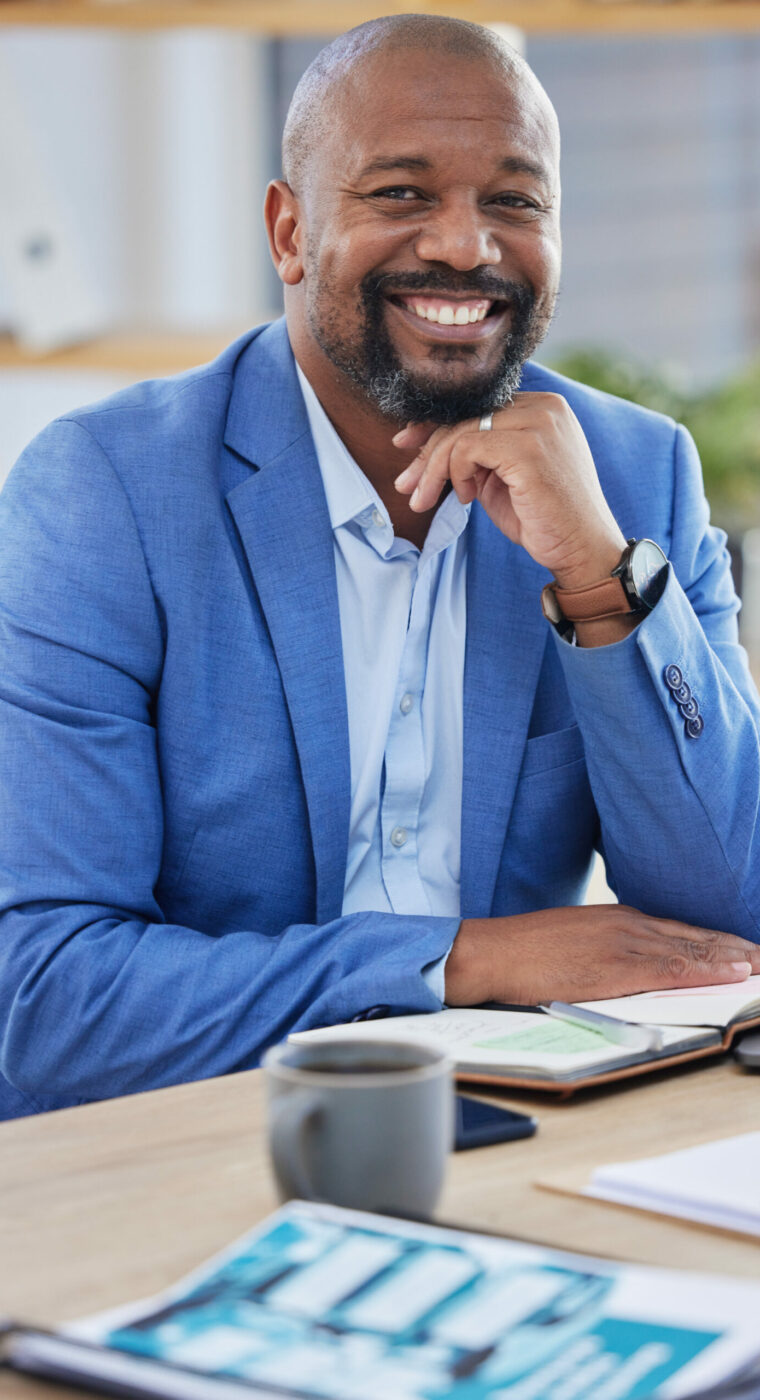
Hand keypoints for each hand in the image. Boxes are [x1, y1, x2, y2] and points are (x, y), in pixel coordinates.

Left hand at [394, 392, 625, 590]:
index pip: (478, 405)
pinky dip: (456, 474)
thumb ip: (478, 453)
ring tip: (423, 499)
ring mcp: (539, 424)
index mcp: (542, 407)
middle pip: (465, 417)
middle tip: (405, 484)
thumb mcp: (503, 476)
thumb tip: (427, 443)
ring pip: (461, 432)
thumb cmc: (543, 518)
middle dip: (426, 452)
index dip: (436, 425)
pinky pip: (468, 449)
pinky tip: (465, 498)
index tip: (407, 446)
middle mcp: (545, 407)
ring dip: (434, 469)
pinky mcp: (528, 448)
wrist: (581, 549)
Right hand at [444, 906, 759, 1005]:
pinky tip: (731, 972)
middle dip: (734, 947)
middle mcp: (625, 924)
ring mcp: (622, 942)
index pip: (679, 930)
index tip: (743, 949)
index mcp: (615, 919)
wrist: (491, 952)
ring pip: (691, 949)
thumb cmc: (523, 952)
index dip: (715, 941)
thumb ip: (607, 952)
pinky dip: (706, 968)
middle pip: (693, 935)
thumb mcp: (573, 944)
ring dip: (732, 957)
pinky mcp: (614, 965)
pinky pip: (671, 967)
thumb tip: (632, 972)